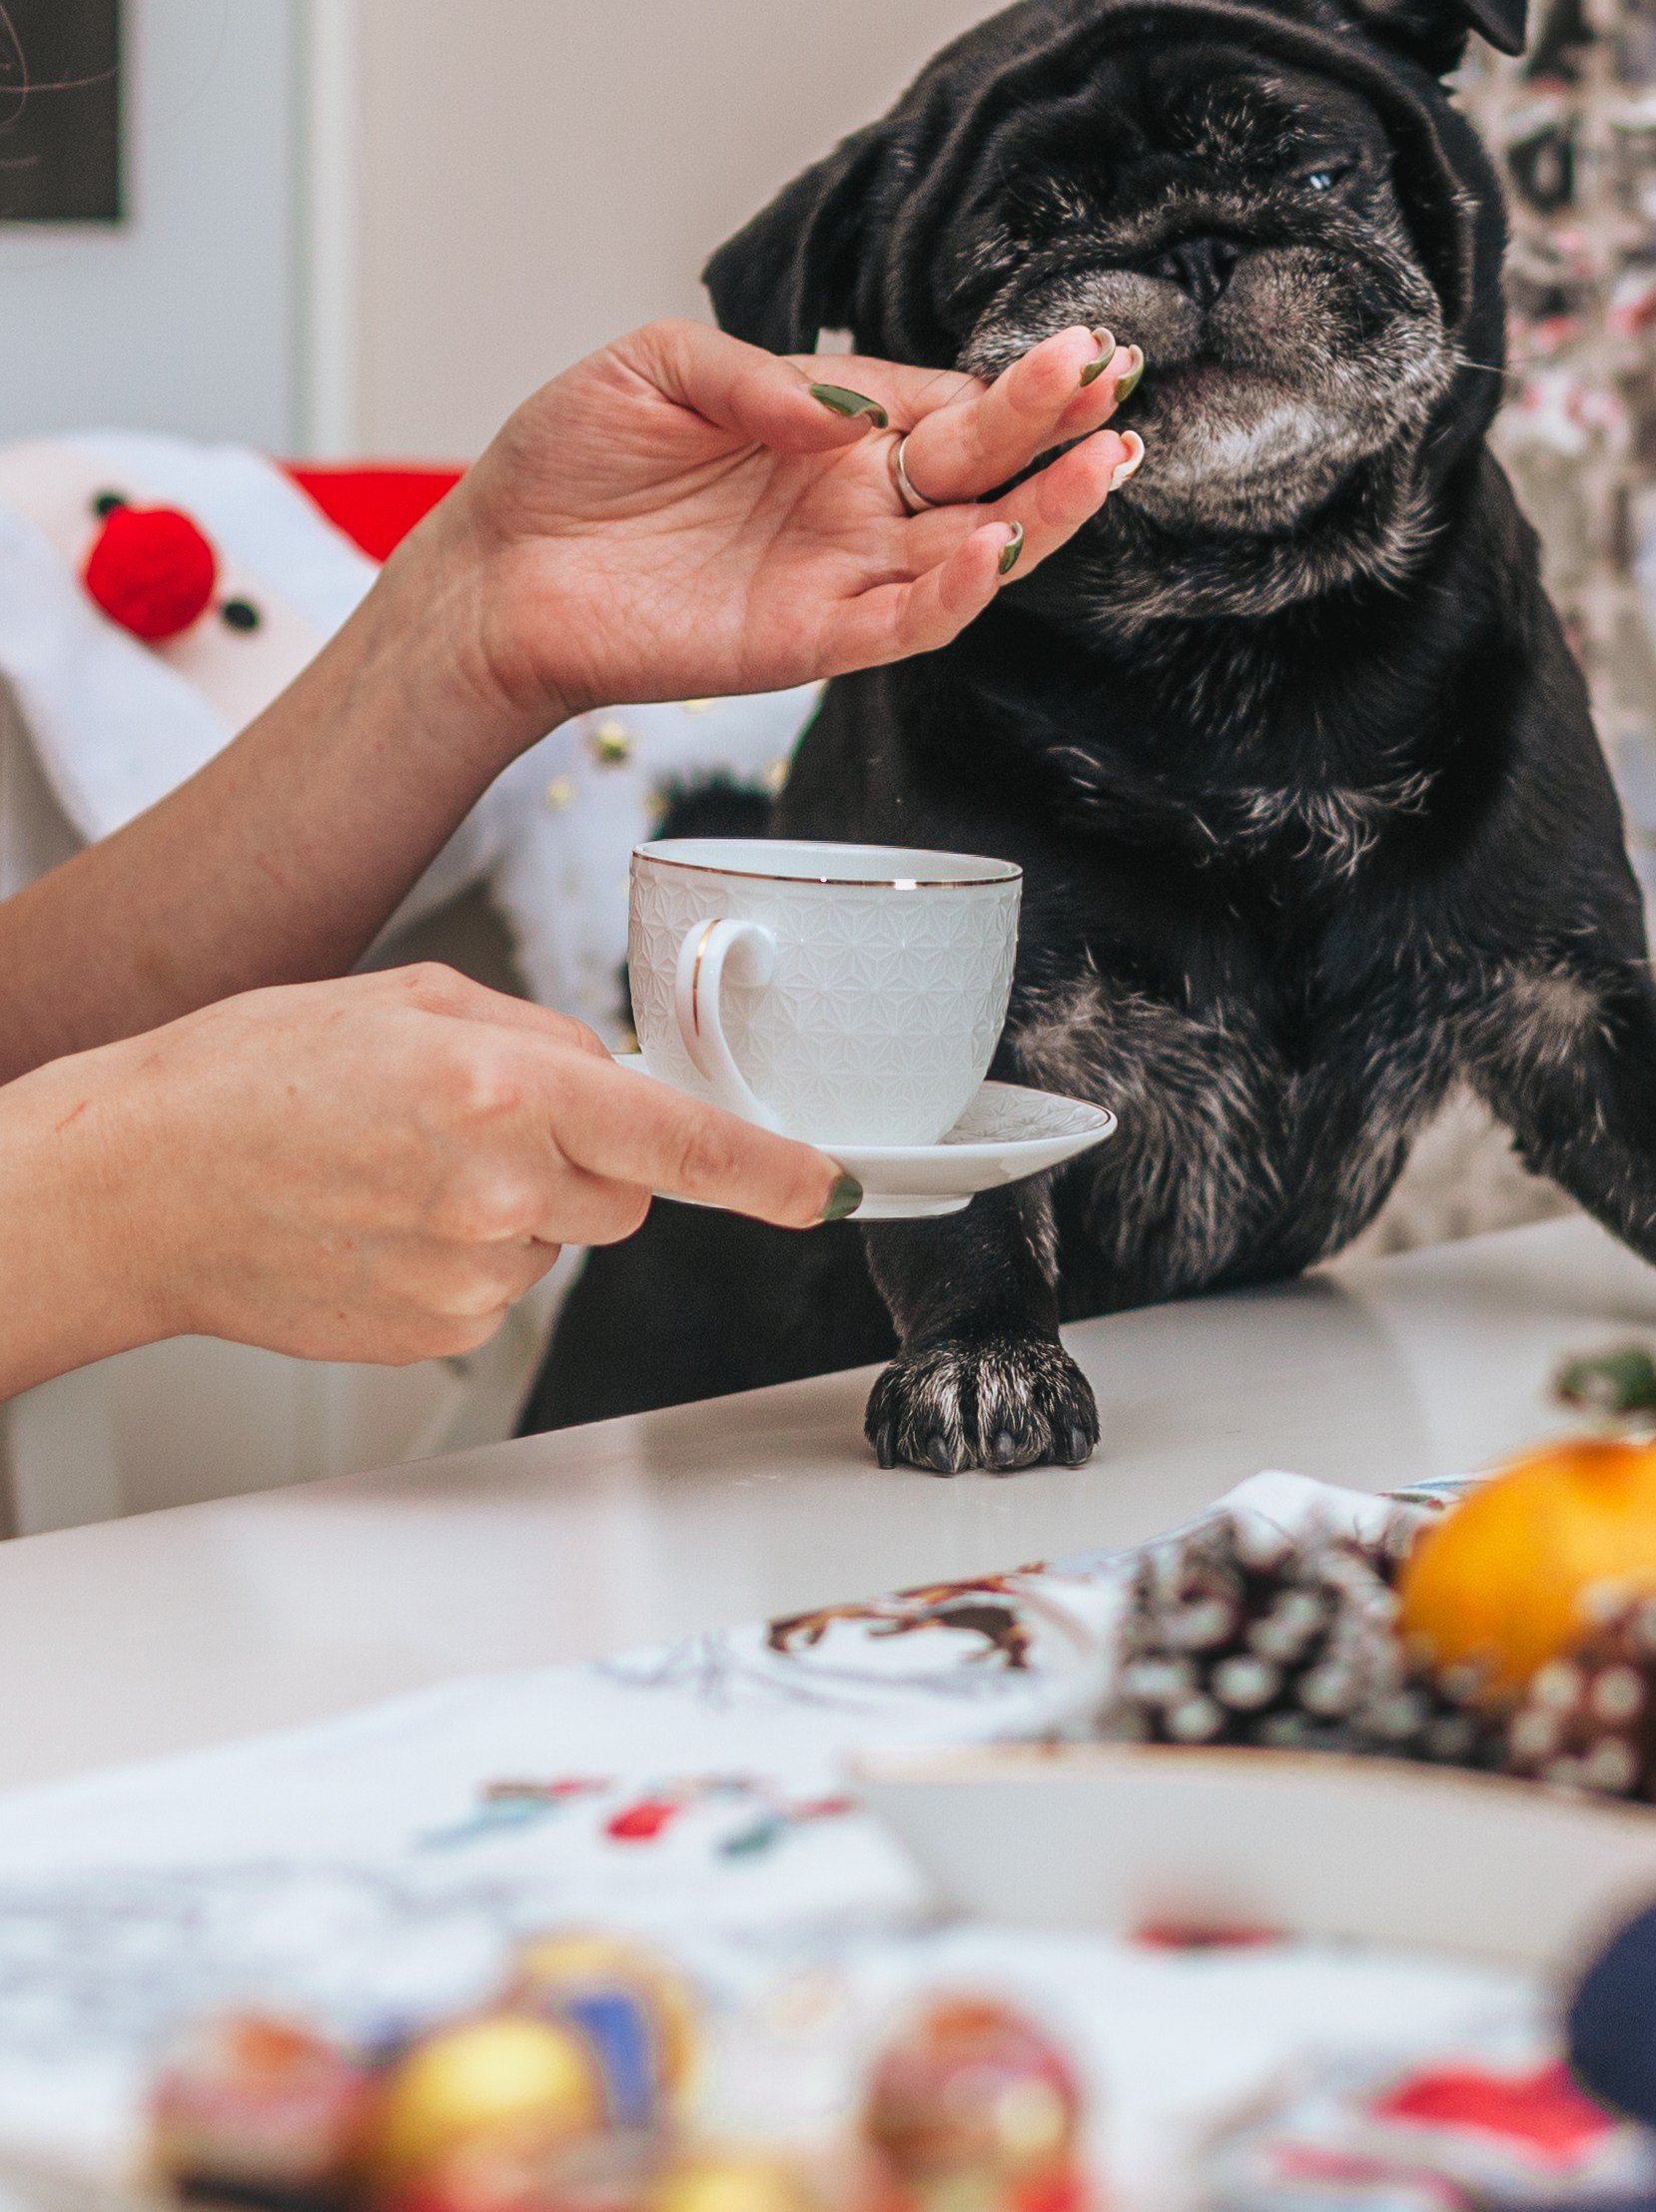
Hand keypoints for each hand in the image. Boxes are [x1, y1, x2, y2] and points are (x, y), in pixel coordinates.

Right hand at [0, 967, 852, 1386]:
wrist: (141, 1183)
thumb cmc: (257, 1077)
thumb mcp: (416, 1003)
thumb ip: (542, 1039)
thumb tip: (618, 1080)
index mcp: (503, 1088)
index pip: (679, 1138)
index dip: (770, 1169)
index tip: (830, 1185)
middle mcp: (499, 1190)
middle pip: (628, 1187)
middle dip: (585, 1154)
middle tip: (469, 1122)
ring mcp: (470, 1276)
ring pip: (563, 1236)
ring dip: (516, 1203)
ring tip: (400, 1168)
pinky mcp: (439, 1335)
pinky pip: (503, 1286)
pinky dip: (463, 1254)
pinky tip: (382, 1220)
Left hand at [412, 316, 1141, 729]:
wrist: (492, 570)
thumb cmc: (565, 462)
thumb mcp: (654, 367)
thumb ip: (757, 378)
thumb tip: (845, 405)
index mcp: (831, 428)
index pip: (947, 402)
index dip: (1015, 383)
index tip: (1078, 351)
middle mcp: (852, 501)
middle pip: (981, 466)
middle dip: (1052, 424)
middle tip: (1112, 381)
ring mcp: (839, 572)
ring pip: (972, 549)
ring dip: (1043, 512)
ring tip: (1103, 461)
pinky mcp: (808, 638)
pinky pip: (903, 623)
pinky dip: (955, 593)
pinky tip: (994, 549)